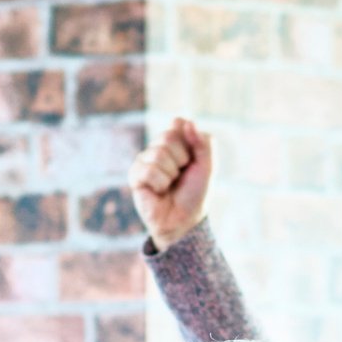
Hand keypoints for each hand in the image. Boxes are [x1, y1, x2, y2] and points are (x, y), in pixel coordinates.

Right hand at [130, 117, 213, 251]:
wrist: (183, 220)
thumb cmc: (194, 194)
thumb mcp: (207, 167)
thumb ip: (203, 142)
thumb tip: (185, 120)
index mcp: (175, 142)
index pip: (179, 124)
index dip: (190, 144)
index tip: (192, 161)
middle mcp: (158, 147)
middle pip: (168, 137)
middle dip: (181, 159)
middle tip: (180, 176)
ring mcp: (144, 160)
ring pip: (159, 154)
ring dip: (171, 174)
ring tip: (170, 185)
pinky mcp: (134, 175)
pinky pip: (148, 170)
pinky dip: (160, 183)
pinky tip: (158, 191)